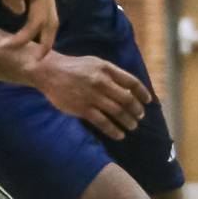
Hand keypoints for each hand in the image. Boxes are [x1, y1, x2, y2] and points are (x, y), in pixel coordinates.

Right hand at [28, 51, 151, 139]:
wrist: (48, 71)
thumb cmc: (75, 67)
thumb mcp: (96, 63)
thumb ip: (112, 74)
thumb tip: (129, 88)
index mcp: (107, 69)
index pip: (132, 82)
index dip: (143, 93)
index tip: (148, 101)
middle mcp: (101, 82)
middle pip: (127, 99)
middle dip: (137, 110)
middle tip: (140, 116)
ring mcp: (92, 96)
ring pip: (117, 112)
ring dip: (128, 121)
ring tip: (133, 126)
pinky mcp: (82, 108)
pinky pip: (102, 122)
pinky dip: (113, 130)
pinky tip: (120, 135)